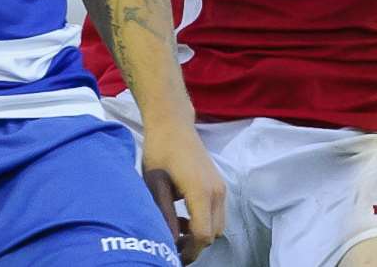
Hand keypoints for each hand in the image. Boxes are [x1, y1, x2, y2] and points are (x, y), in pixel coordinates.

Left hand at [141, 124, 225, 263]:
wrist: (172, 123)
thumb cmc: (160, 151)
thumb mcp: (155, 184)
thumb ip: (164, 214)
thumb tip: (169, 240)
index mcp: (201, 192)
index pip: (203, 235)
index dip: (189, 251)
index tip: (173, 255)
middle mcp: (217, 191)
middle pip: (213, 234)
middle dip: (194, 244)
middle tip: (172, 245)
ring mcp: (221, 187)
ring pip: (217, 225)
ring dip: (200, 232)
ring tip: (175, 229)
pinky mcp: (218, 184)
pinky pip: (217, 212)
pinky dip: (204, 220)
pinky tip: (183, 216)